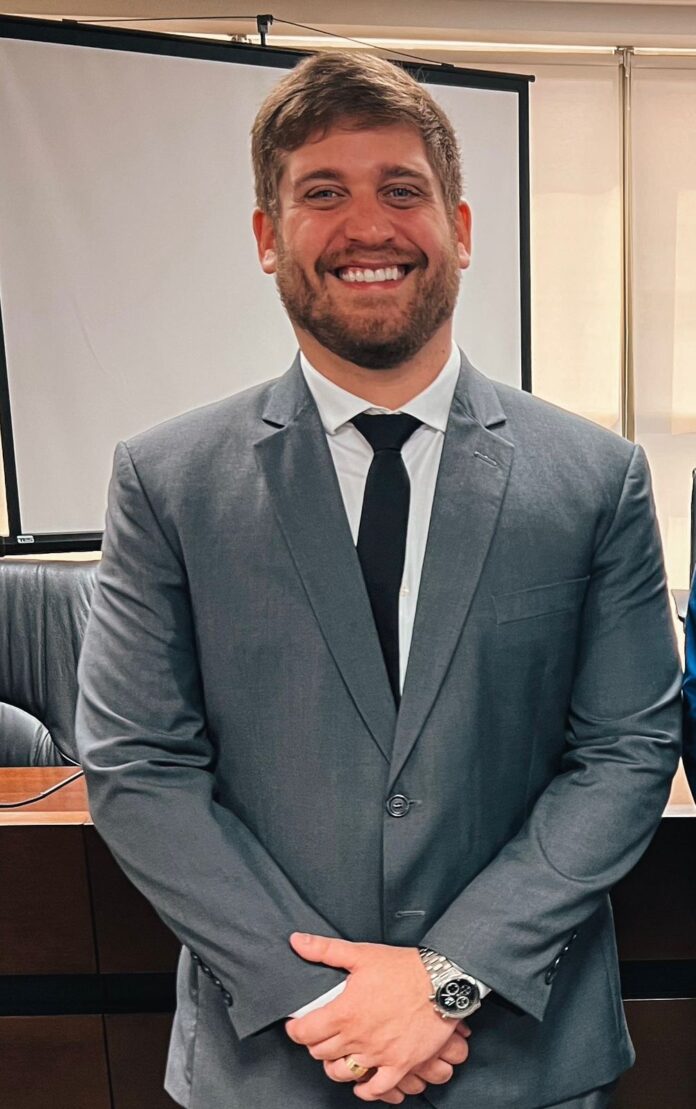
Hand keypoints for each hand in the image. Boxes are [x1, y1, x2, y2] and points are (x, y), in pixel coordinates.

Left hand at [285, 933, 471, 1100]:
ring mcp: (380, 1054)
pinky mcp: (400, 1064)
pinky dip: (366, 1090)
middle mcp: (359, 1038)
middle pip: (321, 1053)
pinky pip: (377, 1088)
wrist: (441, 982)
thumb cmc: (403, 968)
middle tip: (318, 1035)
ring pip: (343, 1073)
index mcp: (345, 1012)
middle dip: (315, 1044)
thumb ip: (325, 950)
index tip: (296, 1026)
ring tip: (336, 1056)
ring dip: (334, 1066)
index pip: (305, 1032)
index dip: (296, 1030)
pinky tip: (361, 1083)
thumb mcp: (361, 954)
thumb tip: (297, 941)